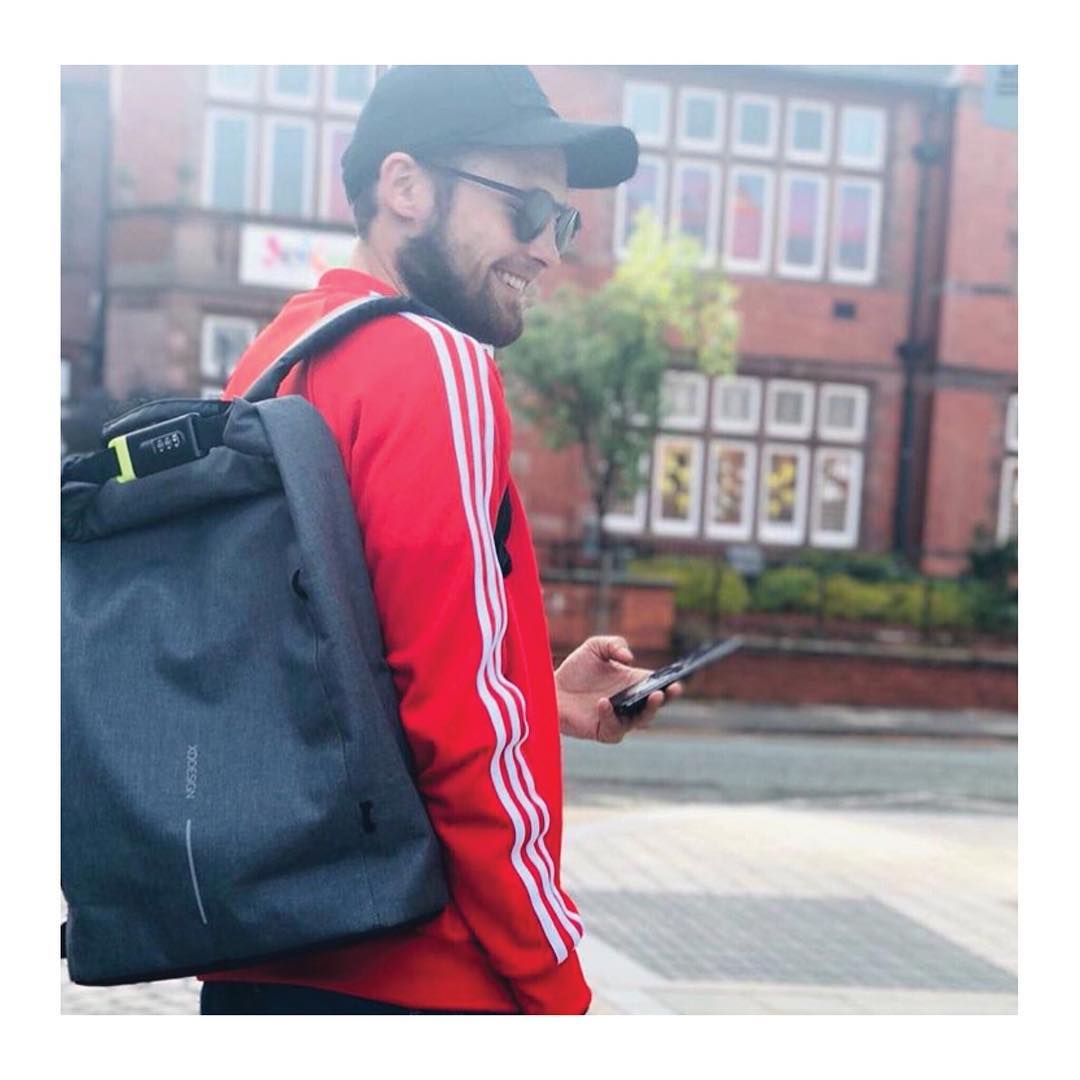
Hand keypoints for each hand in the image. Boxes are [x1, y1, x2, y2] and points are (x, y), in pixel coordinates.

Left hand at [554, 636, 682, 743]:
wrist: (551, 687)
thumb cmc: (576, 669)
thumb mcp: (595, 647)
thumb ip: (614, 644)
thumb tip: (630, 659)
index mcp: (634, 684)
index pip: (659, 686)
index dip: (671, 685)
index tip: (678, 680)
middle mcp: (630, 703)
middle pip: (655, 707)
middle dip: (665, 699)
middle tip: (668, 690)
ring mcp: (618, 719)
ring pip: (640, 721)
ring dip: (648, 711)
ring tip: (651, 696)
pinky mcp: (603, 731)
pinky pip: (614, 729)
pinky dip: (611, 716)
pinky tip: (604, 702)